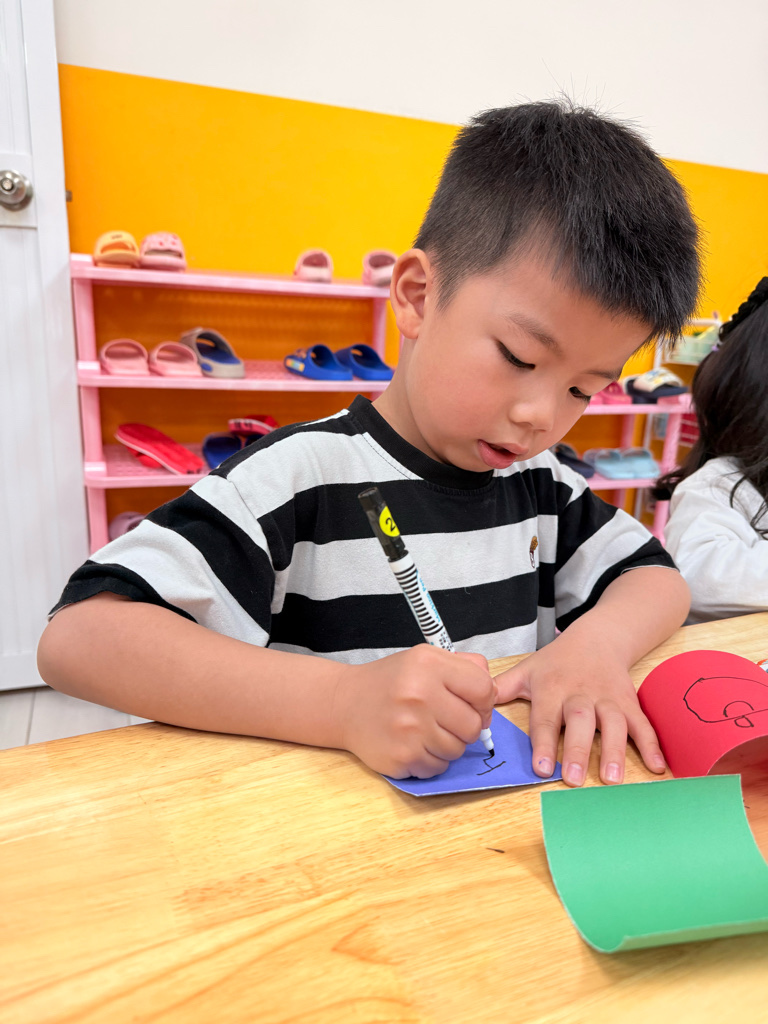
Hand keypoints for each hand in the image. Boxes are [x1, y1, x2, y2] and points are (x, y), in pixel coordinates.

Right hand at [336, 645, 496, 778]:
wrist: (343, 704)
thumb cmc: (390, 681)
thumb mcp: (424, 658)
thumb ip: (465, 668)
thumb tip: (492, 696)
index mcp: (428, 665)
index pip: (483, 689)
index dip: (484, 701)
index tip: (474, 705)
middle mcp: (418, 695)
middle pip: (473, 726)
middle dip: (465, 726)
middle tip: (446, 719)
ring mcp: (409, 730)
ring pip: (457, 750)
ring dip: (447, 744)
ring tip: (425, 729)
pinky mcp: (401, 758)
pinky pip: (437, 768)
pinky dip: (430, 760)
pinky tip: (413, 744)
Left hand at [494, 634, 665, 786]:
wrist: (597, 638)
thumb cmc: (557, 662)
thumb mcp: (527, 670)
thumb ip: (501, 689)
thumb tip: (476, 707)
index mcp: (552, 689)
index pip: (545, 719)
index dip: (542, 743)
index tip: (541, 768)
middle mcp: (581, 694)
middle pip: (580, 722)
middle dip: (577, 751)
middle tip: (574, 780)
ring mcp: (608, 699)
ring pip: (614, 723)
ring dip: (615, 751)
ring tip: (612, 779)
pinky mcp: (629, 703)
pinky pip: (643, 724)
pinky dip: (652, 745)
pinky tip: (659, 768)